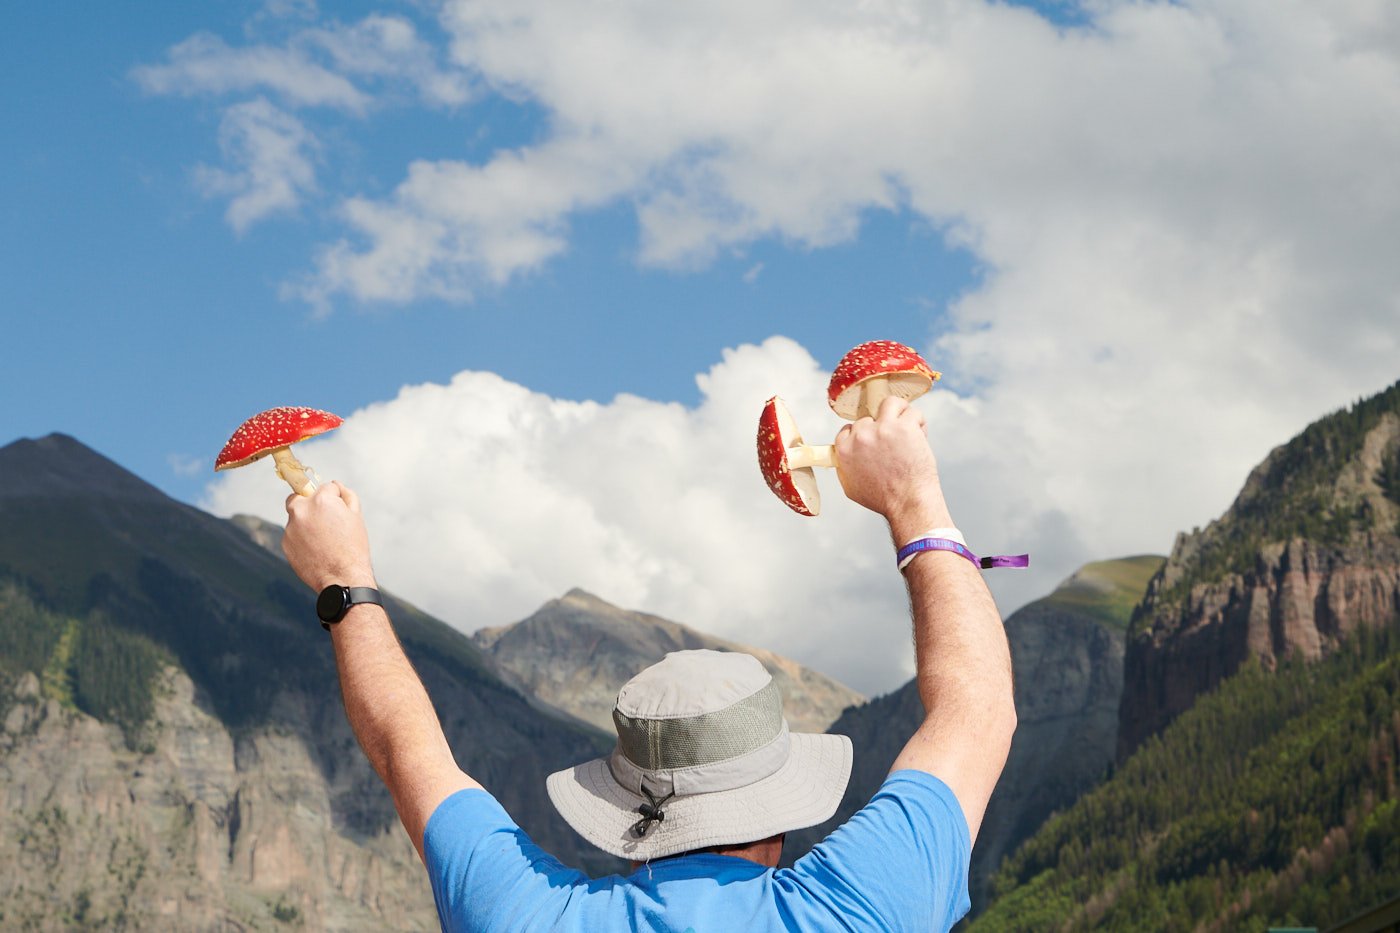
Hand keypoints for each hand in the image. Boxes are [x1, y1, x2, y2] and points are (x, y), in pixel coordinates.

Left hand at [282, 481, 376, 591]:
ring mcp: (291, 528)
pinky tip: (316, 550)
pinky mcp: (285, 543)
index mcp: (321, 500)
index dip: (336, 497)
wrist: (342, 578)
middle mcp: (301, 510)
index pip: (326, 487)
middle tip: (323, 518)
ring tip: (323, 541)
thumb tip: (337, 486)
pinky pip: (293, 534)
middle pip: (299, 496)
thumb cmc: (353, 548)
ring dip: (306, 522)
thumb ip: (347, 495)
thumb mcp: (357, 517)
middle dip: (309, 502)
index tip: (339, 509)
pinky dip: (301, 538)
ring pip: (296, 517)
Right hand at [834, 396, 952, 537]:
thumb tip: (844, 457)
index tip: (874, 440)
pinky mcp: (904, 427)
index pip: (848, 429)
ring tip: (907, 424)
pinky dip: (918, 421)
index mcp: (844, 449)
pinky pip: (912, 412)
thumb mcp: (851, 487)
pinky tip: (921, 434)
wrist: (907, 503)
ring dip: (899, 412)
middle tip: (895, 443)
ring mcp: (883, 429)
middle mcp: (861, 436)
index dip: (862, 433)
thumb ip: (844, 467)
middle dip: (882, 429)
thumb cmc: (882, 499)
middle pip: (870, 419)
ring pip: (890, 403)